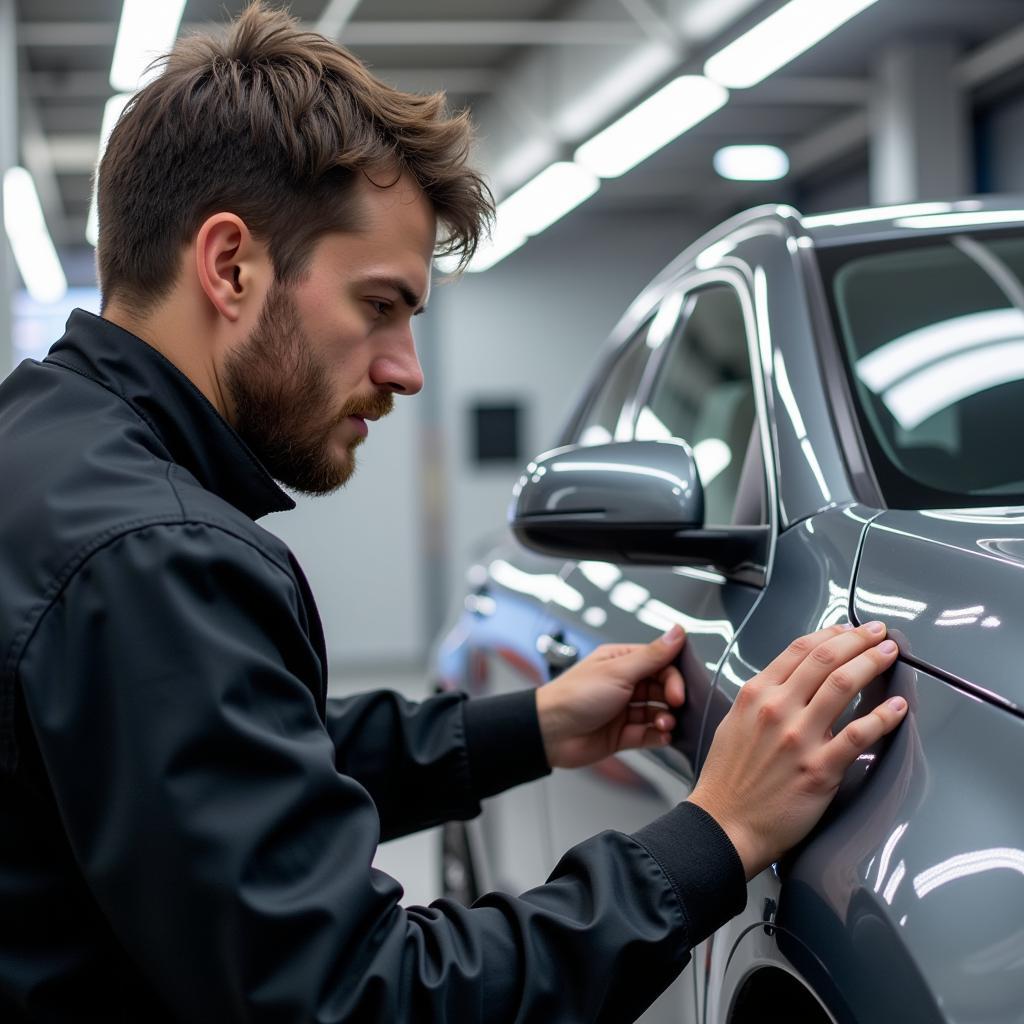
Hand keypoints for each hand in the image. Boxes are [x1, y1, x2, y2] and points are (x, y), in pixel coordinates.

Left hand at [536, 625, 686, 769]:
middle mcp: (624, 684)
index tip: (679, 689)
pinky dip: (659, 736)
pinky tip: (662, 736)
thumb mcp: (618, 671)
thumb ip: (652, 656)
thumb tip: (677, 632)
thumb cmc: (575, 695)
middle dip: (672, 698)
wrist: (549, 733)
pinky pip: (649, 735)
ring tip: (664, 724)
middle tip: (675, 705)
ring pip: (657, 712)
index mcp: (621, 661)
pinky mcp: (622, 735)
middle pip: (661, 688)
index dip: (673, 675)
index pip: (660, 663)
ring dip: (666, 718)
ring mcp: (623, 710)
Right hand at [687, 622, 907, 878]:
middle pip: (825, 659)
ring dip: (872, 663)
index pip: (799, 650)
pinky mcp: (819, 769)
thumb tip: (792, 684)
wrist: (724, 824)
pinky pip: (859, 735)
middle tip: (879, 633)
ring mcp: (799, 738)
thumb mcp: (734, 722)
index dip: (831, 634)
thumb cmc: (728, 779)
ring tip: (890, 655)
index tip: (850, 629)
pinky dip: (883, 717)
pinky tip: (898, 707)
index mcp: (755, 694)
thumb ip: (762, 699)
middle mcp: (777, 708)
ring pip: (843, 685)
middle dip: (858, 639)